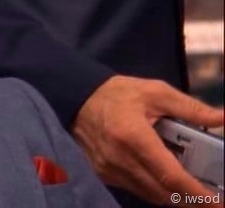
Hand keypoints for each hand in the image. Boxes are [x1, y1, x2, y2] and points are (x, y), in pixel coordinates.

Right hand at [72, 75, 223, 205]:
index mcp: (134, 136)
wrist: (78, 97)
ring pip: (151, 195)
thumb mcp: (156, 91)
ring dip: (174, 195)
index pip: (170, 175)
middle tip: (212, 197)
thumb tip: (222, 118)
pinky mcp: (103, 175)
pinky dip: (155, 189)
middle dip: (191, 199)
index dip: (197, 194)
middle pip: (163, 193)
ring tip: (192, 187)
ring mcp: (109, 170)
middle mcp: (119, 158)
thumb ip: (191, 108)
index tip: (218, 203)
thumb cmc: (119, 93)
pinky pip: (136, 189)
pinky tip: (165, 179)